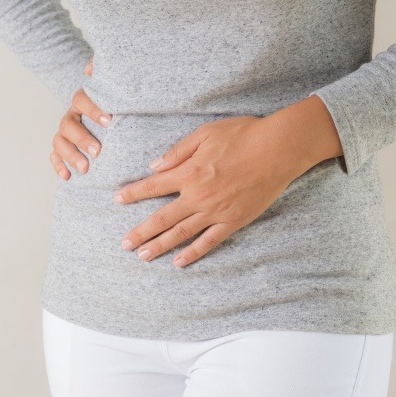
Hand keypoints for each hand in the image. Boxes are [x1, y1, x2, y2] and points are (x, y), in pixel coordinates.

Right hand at [49, 58, 111, 179]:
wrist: (111, 120)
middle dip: (82, 139)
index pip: (81, 100)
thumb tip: (90, 69)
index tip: (109, 121)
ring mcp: (65, 134)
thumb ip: (108, 77)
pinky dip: (59, 166)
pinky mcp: (63, 149)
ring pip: (59, 142)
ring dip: (71, 155)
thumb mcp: (115, 90)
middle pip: (68, 125)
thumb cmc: (115, 105)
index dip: (92, 109)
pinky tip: (67, 177)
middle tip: (98, 152)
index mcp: (83, 101)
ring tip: (86, 169)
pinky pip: (54, 156)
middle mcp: (71, 116)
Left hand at [113, 113, 326, 267]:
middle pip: (161, 218)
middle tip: (124, 244)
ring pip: (181, 234)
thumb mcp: (205, 134)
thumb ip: (177, 151)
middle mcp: (197, 196)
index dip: (132, 193)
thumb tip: (154, 166)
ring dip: (159, 246)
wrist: (278, 148)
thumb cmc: (243, 135)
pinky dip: (193, 253)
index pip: (152, 186)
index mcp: (188, 172)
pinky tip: (179, 262)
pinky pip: (209, 242)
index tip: (116, 199)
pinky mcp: (233, 221)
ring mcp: (215, 211)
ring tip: (142, 256)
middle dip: (140, 232)